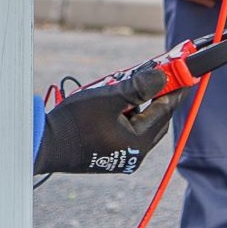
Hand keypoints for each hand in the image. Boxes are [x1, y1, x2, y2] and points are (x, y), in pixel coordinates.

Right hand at [33, 68, 184, 175]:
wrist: (45, 145)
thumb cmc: (74, 121)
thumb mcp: (107, 98)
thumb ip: (137, 87)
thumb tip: (163, 76)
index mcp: (139, 141)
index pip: (165, 109)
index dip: (173, 87)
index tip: (181, 71)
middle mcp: (136, 153)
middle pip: (155, 118)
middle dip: (155, 94)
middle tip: (152, 72)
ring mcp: (124, 156)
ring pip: (140, 123)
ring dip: (138, 103)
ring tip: (123, 84)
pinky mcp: (112, 155)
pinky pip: (128, 130)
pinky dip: (126, 114)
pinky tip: (113, 102)